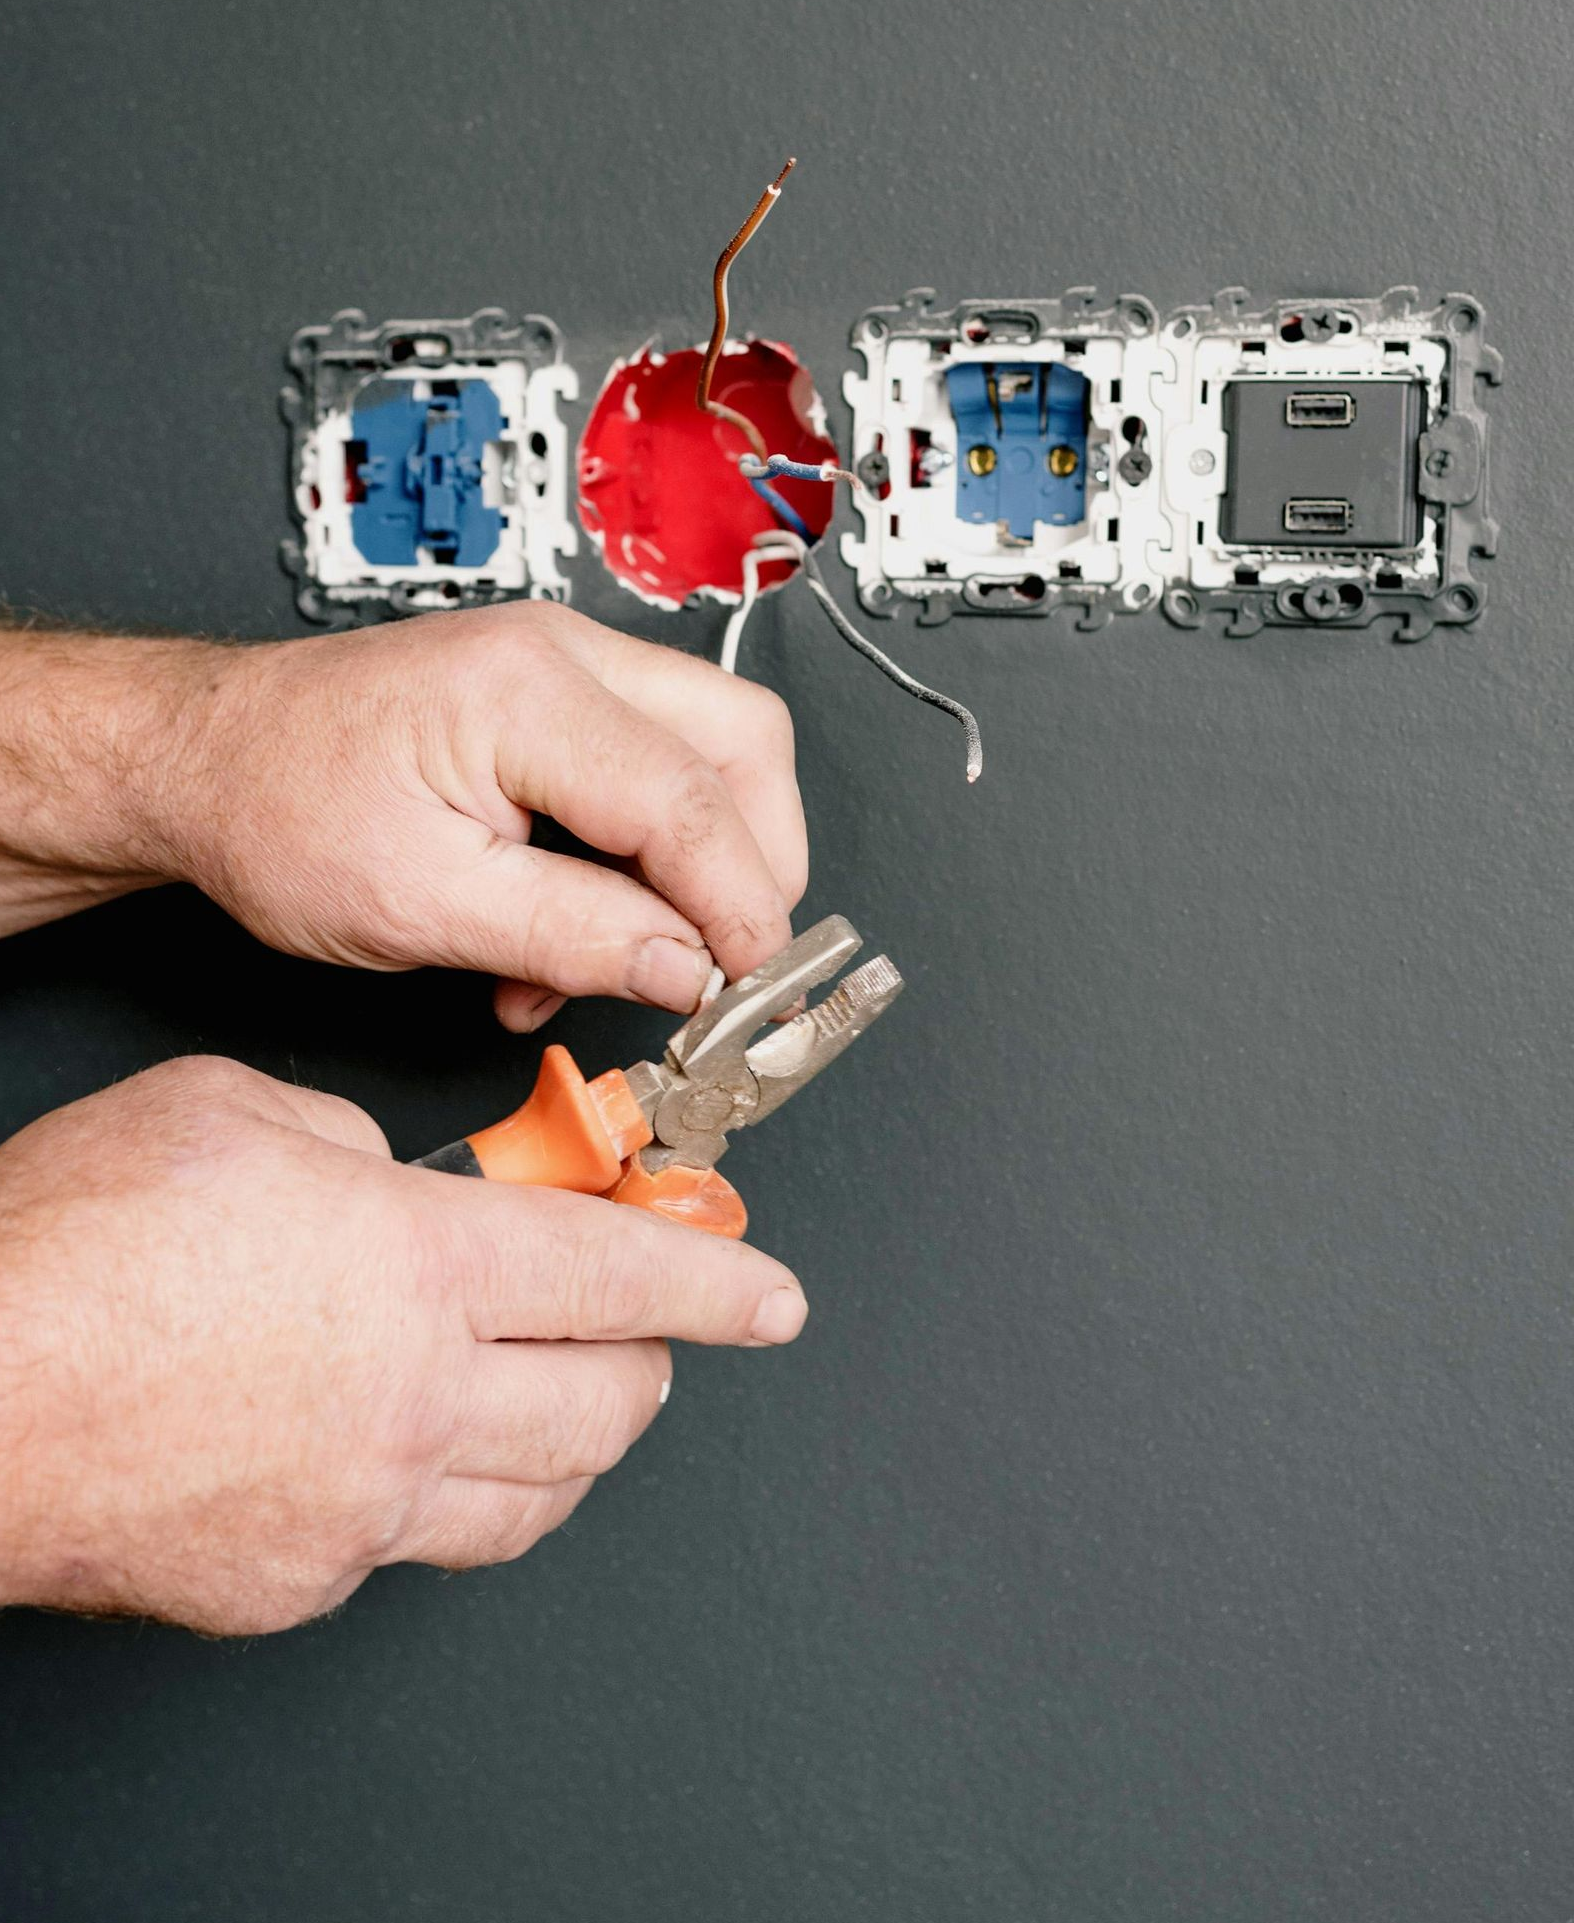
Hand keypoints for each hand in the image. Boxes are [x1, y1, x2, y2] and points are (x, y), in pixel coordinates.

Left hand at [0, 604, 806, 1028]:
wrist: (199, 760)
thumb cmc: (272, 811)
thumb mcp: (420, 907)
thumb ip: (573, 938)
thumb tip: (688, 970)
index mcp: (524, 692)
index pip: (690, 801)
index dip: (737, 908)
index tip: (745, 989)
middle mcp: (558, 653)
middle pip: (741, 743)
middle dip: (754, 864)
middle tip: (725, 963)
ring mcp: (560, 666)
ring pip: (710, 754)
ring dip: (694, 869)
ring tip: (623, 960)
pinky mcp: (551, 698)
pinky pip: (650, 770)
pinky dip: (643, 861)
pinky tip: (582, 932)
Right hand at [0, 1055, 806, 1634]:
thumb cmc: (72, 1248)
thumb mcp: (235, 1114)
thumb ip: (354, 1148)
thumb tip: (397, 1187)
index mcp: (419, 1264)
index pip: (625, 1279)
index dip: (719, 1284)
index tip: (773, 1295)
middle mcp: (416, 1397)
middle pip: (610, 1402)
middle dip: (653, 1361)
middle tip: (641, 1329)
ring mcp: (366, 1504)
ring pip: (542, 1495)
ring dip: (575, 1439)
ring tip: (558, 1397)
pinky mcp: (304, 1578)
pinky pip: (425, 1545)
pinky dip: (452, 1497)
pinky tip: (415, 1455)